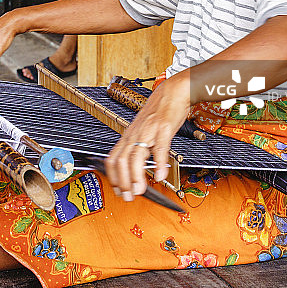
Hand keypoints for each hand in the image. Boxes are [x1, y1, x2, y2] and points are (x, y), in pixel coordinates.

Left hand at [104, 72, 189, 199]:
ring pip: (136, 155)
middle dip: (123, 181)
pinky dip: (159, 164)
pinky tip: (161, 175)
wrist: (173, 91)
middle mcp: (136, 133)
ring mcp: (149, 130)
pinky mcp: (164, 128)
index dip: (113, 176)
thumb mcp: (143, 128)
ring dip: (137, 176)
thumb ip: (139, 145)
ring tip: (141, 190)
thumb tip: (137, 167)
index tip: (118, 190)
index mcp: (130, 135)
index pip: (113, 158)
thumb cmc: (159, 110)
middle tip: (129, 196)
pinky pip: (160, 148)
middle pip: (122, 160)